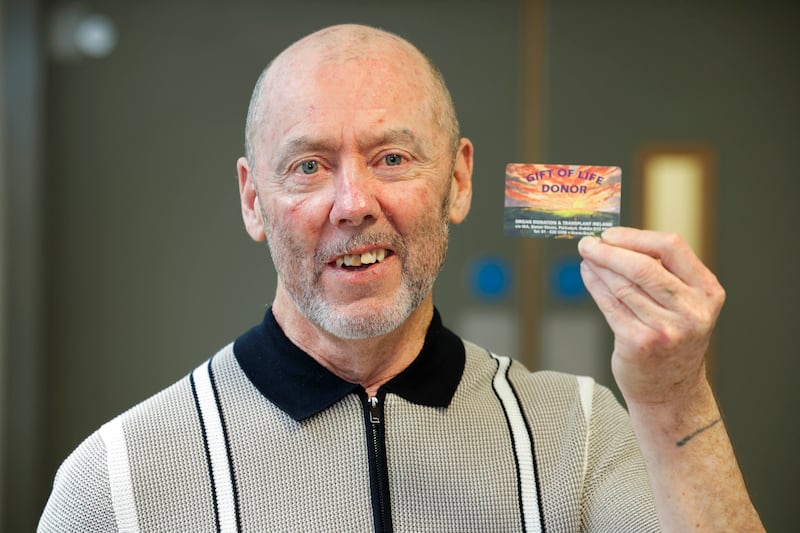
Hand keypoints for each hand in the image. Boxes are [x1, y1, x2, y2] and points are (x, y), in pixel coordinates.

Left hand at [577, 227, 724, 405]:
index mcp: (707, 292)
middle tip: (588, 243)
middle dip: (609, 251)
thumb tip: (617, 242)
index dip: (636, 237)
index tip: (611, 234)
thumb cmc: (674, 339)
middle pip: (643, 267)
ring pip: (623, 285)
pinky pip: (610, 305)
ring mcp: (666, 329)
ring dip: (598, 267)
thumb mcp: (685, 304)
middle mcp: (691, 311)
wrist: (672, 390)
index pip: (672, 247)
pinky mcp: (640, 343)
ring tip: (586, 257)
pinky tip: (588, 275)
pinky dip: (595, 286)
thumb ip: (663, 273)